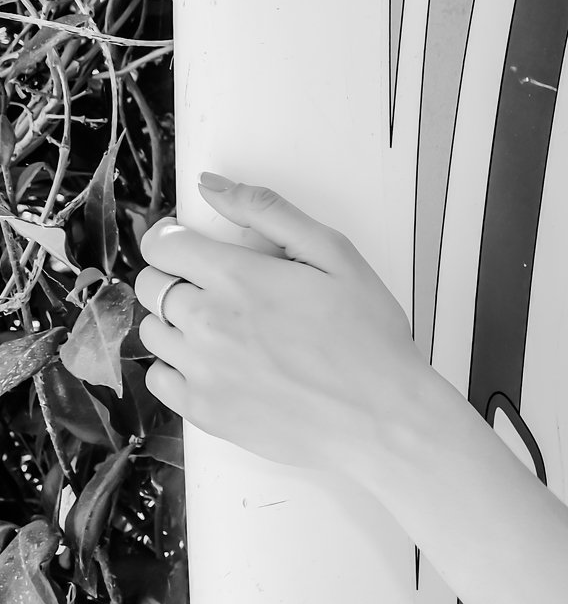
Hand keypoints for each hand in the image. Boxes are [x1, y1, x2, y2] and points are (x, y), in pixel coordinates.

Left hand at [134, 176, 427, 476]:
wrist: (381, 417)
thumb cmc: (367, 336)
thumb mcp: (335, 254)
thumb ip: (268, 212)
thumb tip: (213, 186)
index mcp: (238, 278)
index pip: (162, 245)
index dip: (172, 238)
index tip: (189, 245)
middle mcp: (208, 323)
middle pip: (150, 286)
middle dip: (174, 276)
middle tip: (216, 286)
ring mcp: (201, 372)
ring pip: (151, 332)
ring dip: (175, 322)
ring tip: (222, 327)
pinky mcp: (204, 412)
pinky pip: (158, 380)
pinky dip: (177, 367)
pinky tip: (216, 363)